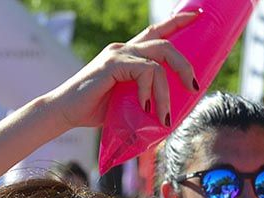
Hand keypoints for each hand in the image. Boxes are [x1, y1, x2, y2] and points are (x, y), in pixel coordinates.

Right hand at [45, 12, 197, 131]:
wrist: (66, 111)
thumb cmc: (96, 110)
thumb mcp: (129, 101)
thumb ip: (146, 98)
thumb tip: (171, 115)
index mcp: (129, 54)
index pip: (157, 31)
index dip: (177, 21)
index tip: (197, 15)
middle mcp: (124, 48)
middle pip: (165, 43)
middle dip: (185, 64)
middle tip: (193, 87)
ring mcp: (119, 54)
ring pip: (160, 59)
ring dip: (167, 91)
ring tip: (163, 115)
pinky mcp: (113, 63)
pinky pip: (146, 71)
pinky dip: (150, 91)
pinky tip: (144, 107)